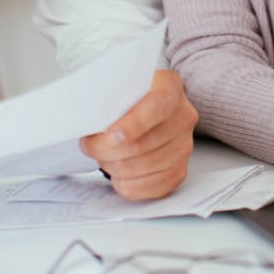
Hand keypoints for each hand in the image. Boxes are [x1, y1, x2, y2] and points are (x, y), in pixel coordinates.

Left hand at [80, 69, 198, 200]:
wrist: (146, 106)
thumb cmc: (129, 97)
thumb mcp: (120, 85)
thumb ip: (109, 98)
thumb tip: (90, 120)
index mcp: (170, 88)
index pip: (158, 107)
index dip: (133, 125)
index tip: (110, 137)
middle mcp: (183, 117)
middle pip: (143, 145)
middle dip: (106, 150)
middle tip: (89, 145)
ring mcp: (184, 146)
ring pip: (142, 168)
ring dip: (112, 166)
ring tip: (102, 156)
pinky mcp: (179, 170)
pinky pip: (149, 188)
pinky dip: (126, 184)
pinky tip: (116, 173)